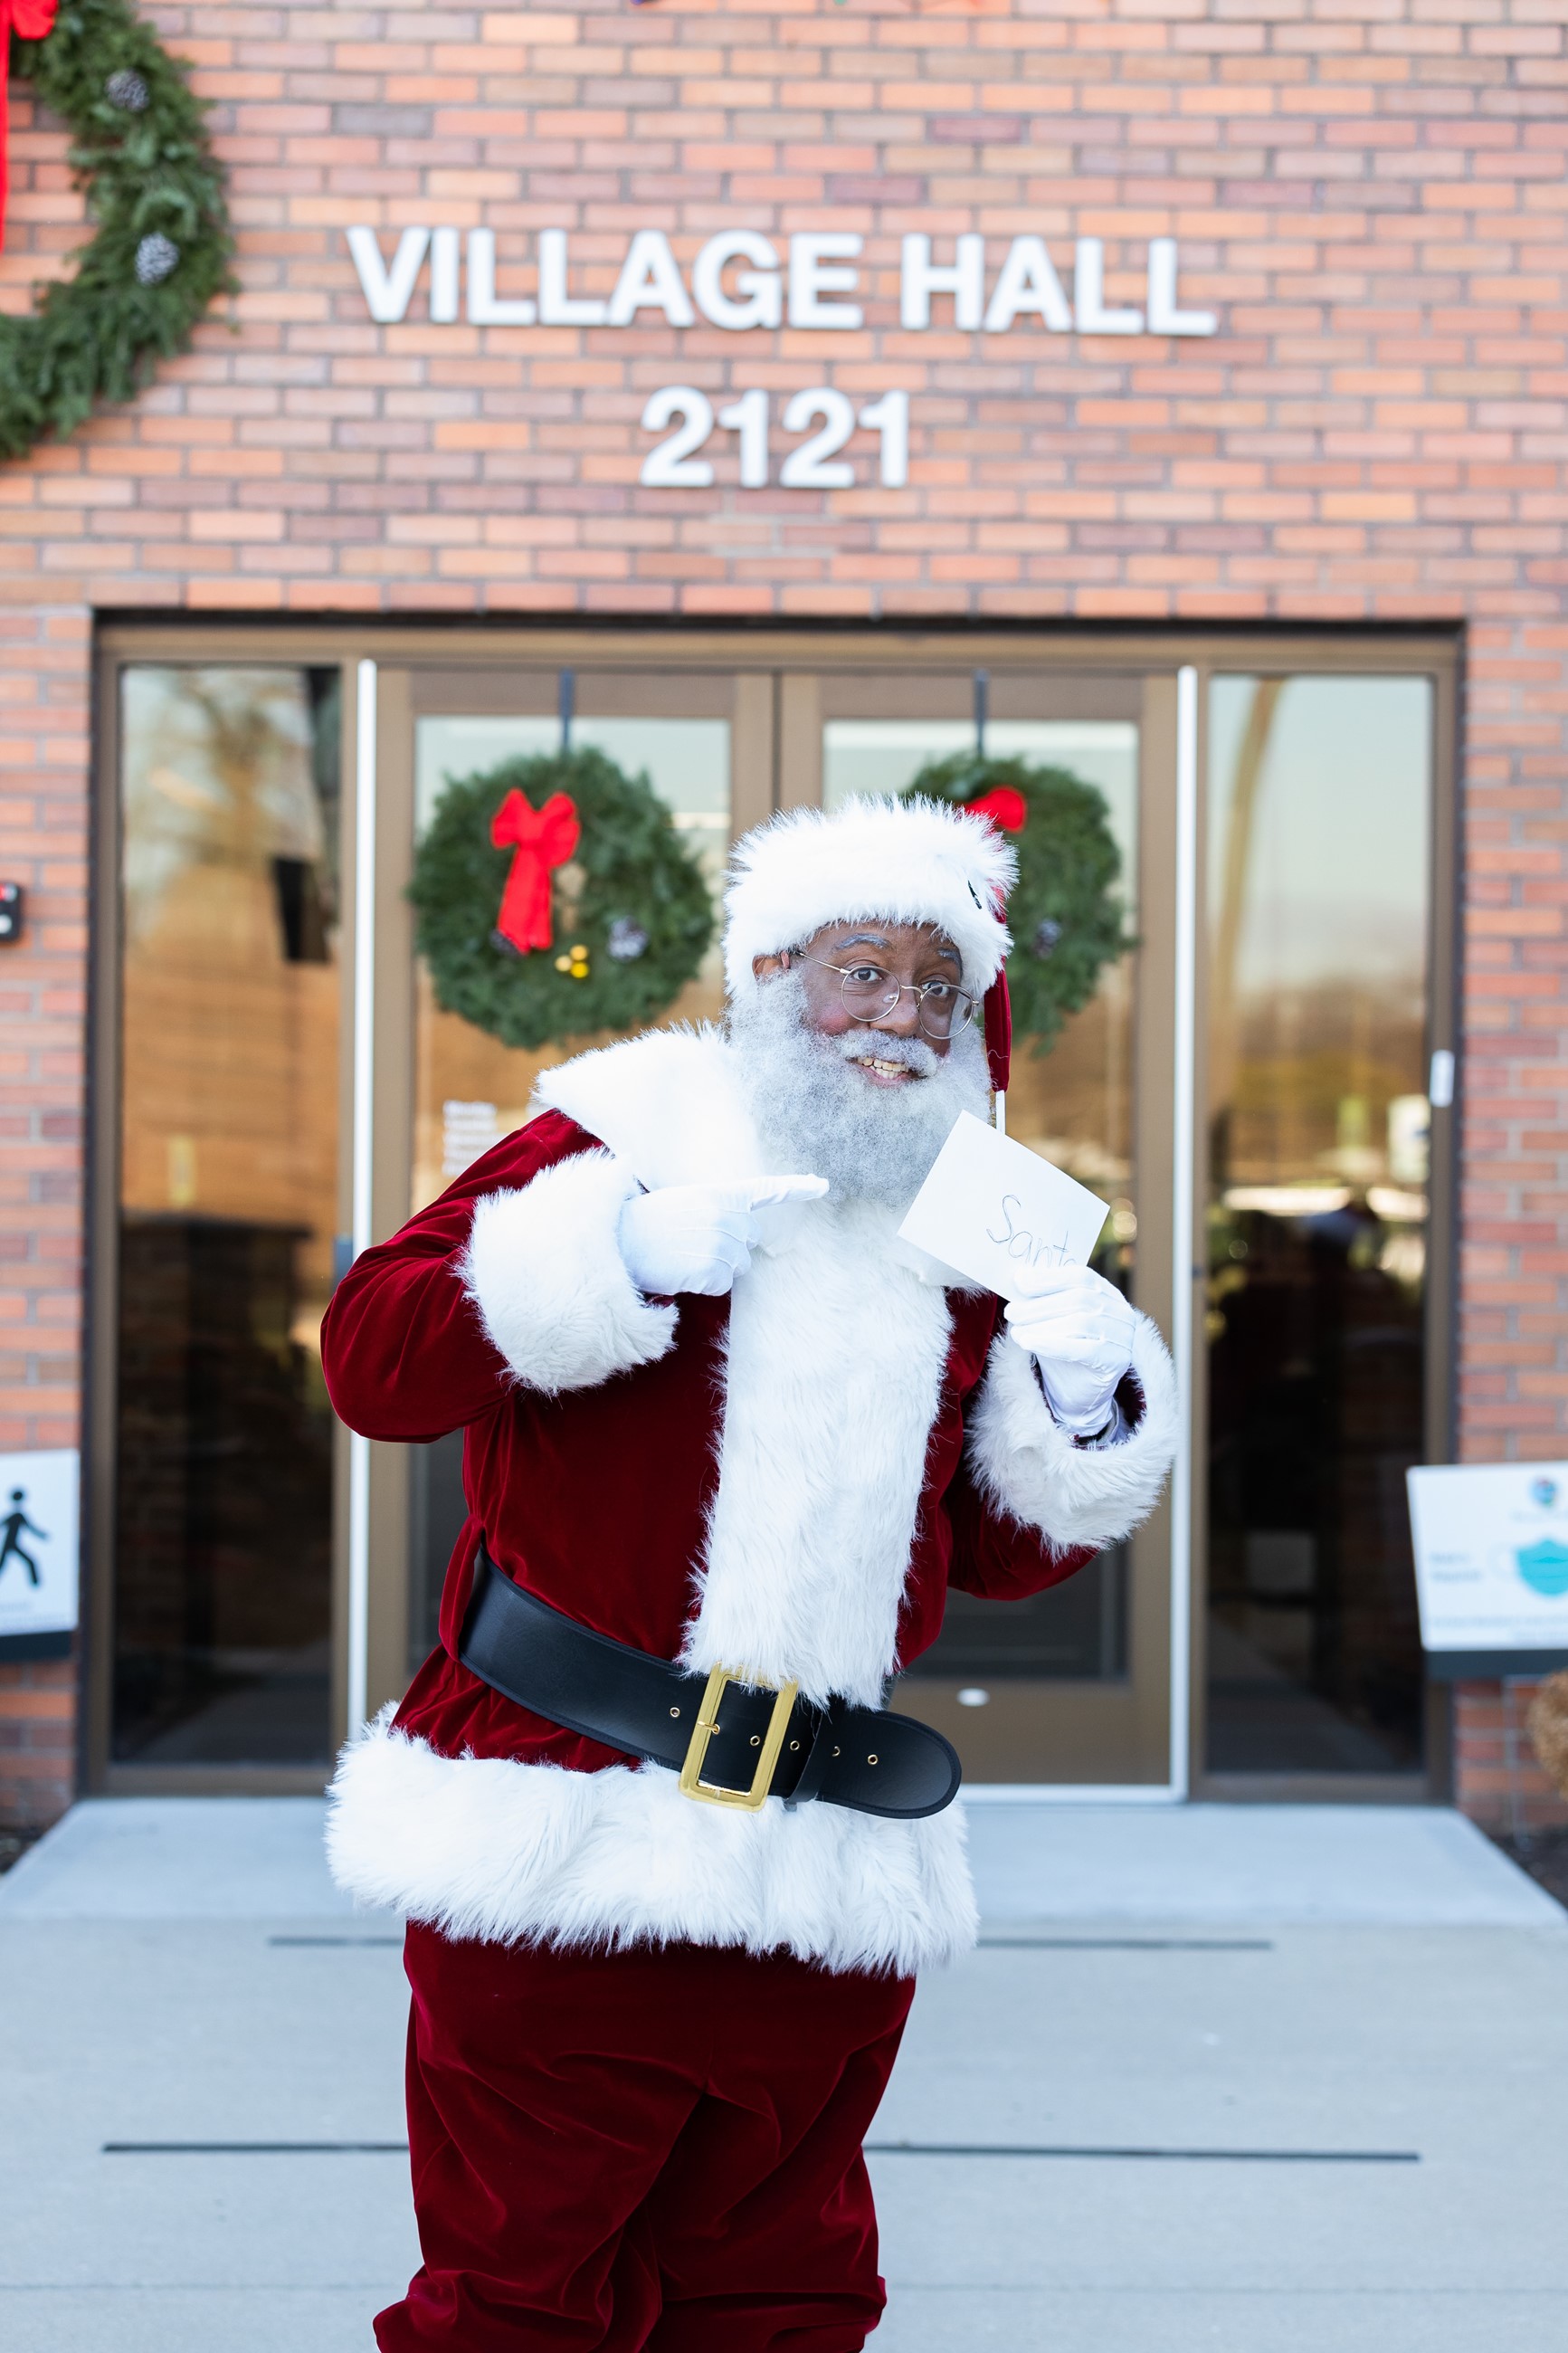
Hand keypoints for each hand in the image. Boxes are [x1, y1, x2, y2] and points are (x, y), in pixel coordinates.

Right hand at [618, 1175, 827, 1298]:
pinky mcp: (714, 1269)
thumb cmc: (645, 1225)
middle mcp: (726, 1215)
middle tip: (690, 1244)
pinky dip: (704, 1285)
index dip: (796, 1187)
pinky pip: (723, 1285)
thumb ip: (716, 1213)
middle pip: (749, 1241)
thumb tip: (740, 1239)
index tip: (823, 1185)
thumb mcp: (684, 1204)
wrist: (617, 1243)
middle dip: (728, 1248)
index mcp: (718, 1194)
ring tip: (682, 1257)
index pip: (763, 1190)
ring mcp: (722, 1242)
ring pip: (738, 1267)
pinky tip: (681, 1272)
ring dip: (714, 1269)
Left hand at [1004, 1265, 1135, 1435]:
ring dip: (1042, 1326)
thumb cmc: (1062, 1350)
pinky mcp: (1118, 1361)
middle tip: (1011, 1312)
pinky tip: (1028, 1343)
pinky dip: (1051, 1344)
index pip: (1082, 1276)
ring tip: (1016, 1332)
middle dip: (1040, 1305)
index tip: (1019, 1280)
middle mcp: (1122, 1312)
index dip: (1050, 1277)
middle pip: (1079, 1299)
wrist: (1077, 1393)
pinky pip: (1083, 1349)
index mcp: (1108, 1294)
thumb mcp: (1051, 1320)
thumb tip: (1018, 1281)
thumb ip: (1042, 1301)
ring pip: (1080, 1323)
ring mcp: (1123, 1337)